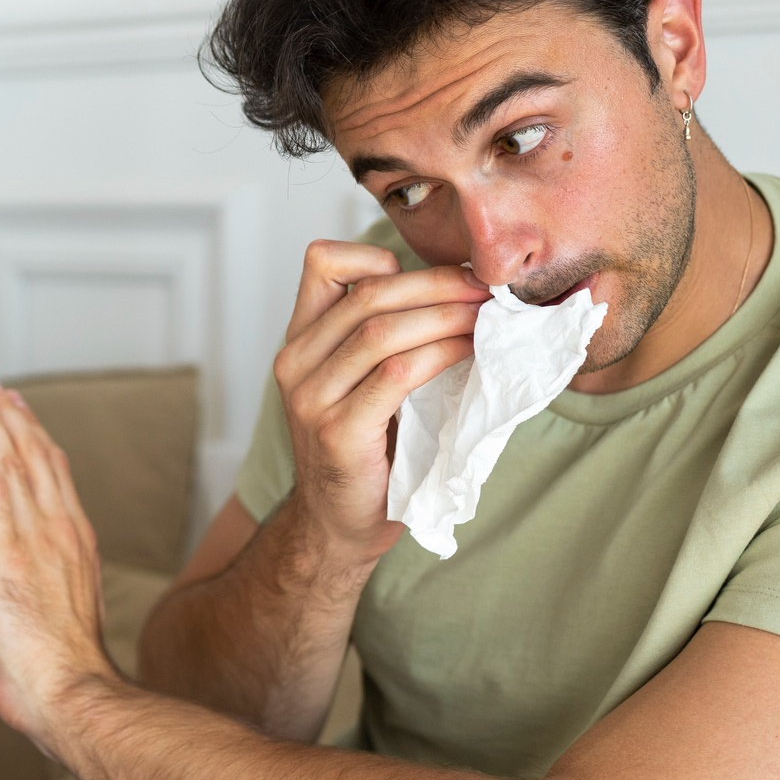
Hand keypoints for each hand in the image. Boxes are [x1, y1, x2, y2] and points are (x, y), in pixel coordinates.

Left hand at [0, 375, 118, 755]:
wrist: (72, 692)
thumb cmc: (67, 675)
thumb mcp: (65, 619)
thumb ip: (54, 593)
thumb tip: (41, 596)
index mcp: (76, 544)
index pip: (54, 478)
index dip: (36, 440)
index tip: (22, 414)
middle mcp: (59, 530)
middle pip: (35, 459)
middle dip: (13, 417)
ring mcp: (34, 537)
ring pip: (14, 463)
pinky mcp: (3, 551)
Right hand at [273, 241, 487, 564]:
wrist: (339, 524)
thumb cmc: (364, 451)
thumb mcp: (358, 382)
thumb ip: (379, 338)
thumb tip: (456, 290)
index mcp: (300, 342)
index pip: (322, 263)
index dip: (379, 254)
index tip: (436, 273)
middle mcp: (295, 363)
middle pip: (367, 294)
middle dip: (435, 284)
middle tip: (484, 288)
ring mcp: (311, 398)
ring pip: (381, 330)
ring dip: (445, 316)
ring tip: (484, 317)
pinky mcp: (338, 431)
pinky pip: (396, 375)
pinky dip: (440, 354)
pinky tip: (468, 351)